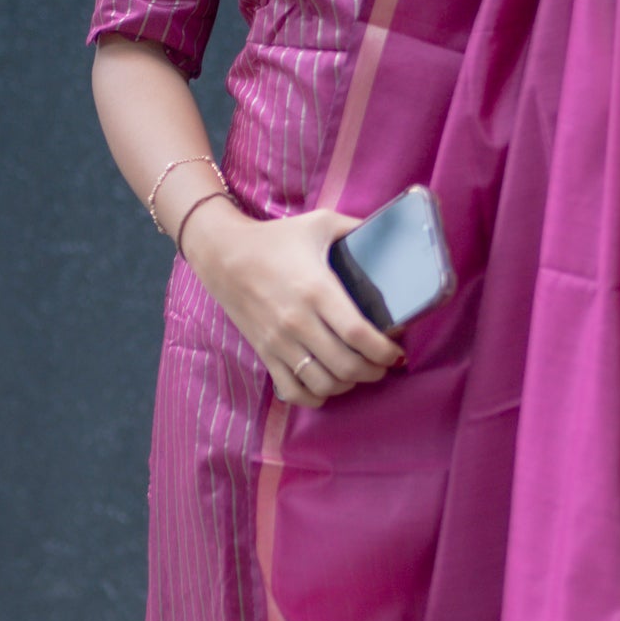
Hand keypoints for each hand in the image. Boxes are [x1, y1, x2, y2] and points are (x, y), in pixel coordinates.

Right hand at [183, 201, 403, 407]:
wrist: (223, 254)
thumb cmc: (275, 239)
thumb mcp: (320, 223)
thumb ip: (357, 228)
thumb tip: (393, 231)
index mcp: (317, 290)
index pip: (358, 334)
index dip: (384, 350)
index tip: (397, 350)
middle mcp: (298, 321)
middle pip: (346, 365)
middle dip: (374, 371)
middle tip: (384, 363)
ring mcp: (279, 342)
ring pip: (322, 384)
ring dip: (347, 385)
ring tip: (358, 372)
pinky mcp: (265, 353)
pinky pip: (292, 391)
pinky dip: (314, 397)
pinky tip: (326, 385)